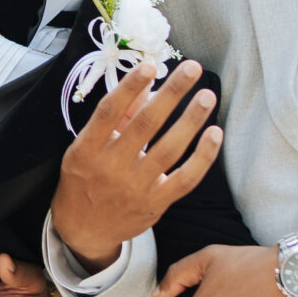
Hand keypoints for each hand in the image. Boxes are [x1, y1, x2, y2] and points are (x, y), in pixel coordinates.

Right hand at [49, 60, 222, 269]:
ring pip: (169, 149)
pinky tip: (214, 133)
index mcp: (87, 149)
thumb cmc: (85, 180)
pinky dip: (202, 157)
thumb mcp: (87, 147)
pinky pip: (185, 178)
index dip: (130, 87)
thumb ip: (116, 117)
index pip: (109, 112)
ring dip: (191, 120)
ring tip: (206, 95)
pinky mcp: (155, 204)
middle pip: (145, 125)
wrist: (83, 231)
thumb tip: (144, 84)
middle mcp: (110, 167)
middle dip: (171, 94)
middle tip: (192, 68)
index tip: (151, 65)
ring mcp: (134, 187)